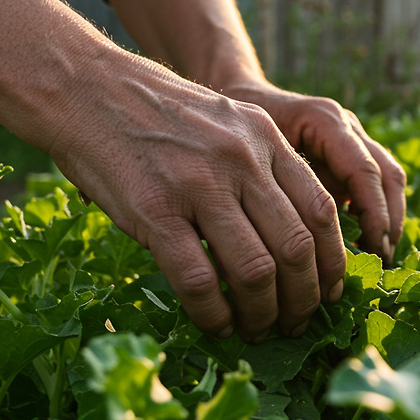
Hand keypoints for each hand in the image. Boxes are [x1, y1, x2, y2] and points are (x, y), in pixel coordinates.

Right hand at [47, 54, 347, 341]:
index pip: (321, 210)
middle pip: (296, 247)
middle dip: (303, 298)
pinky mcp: (155, 211)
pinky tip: (214, 325)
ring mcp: (199, 185)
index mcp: (266, 138)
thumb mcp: (226, 122)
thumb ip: (260, 167)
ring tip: (257, 330)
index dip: (332, 261)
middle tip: (296, 323)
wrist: (87, 89)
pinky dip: (213, 315)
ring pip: (255, 270)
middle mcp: (242, 160)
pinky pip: (199, 280)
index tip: (328, 291)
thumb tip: (292, 240)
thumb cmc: (157, 114)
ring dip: (262, 314)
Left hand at [221, 83, 406, 263]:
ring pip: (390, 180)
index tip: (373, 252)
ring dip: (389, 220)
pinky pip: (376, 185)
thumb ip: (278, 189)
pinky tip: (366, 247)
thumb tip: (302, 244)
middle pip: (387, 175)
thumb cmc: (236, 129)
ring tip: (379, 259)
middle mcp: (346, 127)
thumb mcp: (249, 156)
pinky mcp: (350, 156)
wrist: (235, 98)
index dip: (373, 215)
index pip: (363, 171)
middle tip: (381, 262)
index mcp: (324, 122)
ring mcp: (352, 139)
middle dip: (388, 222)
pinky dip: (377, 216)